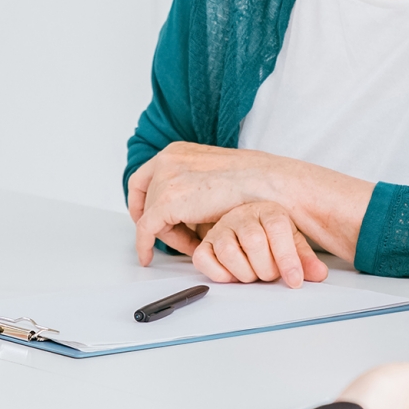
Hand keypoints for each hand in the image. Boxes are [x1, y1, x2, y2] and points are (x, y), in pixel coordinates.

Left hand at [129, 142, 371, 267]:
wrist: (266, 183)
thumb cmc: (251, 183)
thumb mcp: (214, 175)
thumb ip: (193, 186)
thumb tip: (185, 207)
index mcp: (177, 150)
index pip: (146, 177)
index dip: (143, 201)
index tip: (149, 218)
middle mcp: (167, 159)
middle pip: (146, 198)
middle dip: (159, 221)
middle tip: (176, 238)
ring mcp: (165, 178)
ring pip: (150, 216)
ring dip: (169, 234)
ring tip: (195, 245)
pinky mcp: (167, 201)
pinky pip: (146, 229)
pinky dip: (144, 245)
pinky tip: (147, 258)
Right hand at [195, 201, 328, 287]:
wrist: (246, 225)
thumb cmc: (270, 236)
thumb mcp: (293, 243)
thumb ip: (305, 260)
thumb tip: (319, 274)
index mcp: (268, 211)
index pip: (277, 229)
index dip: (288, 259)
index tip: (295, 281)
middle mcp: (242, 216)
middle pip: (253, 241)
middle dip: (266, 269)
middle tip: (271, 276)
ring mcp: (221, 229)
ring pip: (228, 252)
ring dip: (244, 273)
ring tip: (253, 275)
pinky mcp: (205, 244)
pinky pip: (204, 259)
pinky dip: (219, 274)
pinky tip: (233, 275)